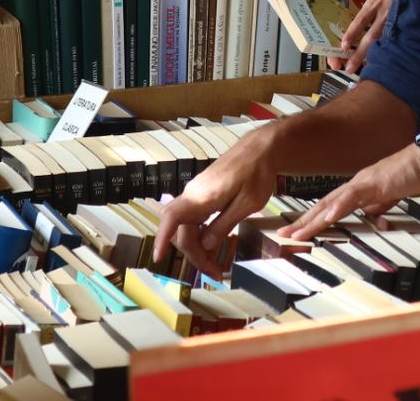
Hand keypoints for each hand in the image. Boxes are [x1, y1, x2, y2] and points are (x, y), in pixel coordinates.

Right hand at [154, 123, 280, 276]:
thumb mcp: (247, 204)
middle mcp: (194, 194)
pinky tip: (214, 242)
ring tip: (215, 263)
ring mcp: (197, 193)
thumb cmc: (257, 173)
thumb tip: (205, 245)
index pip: (172, 219)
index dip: (162, 239)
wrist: (261, 148)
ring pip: (187, 224)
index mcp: (202, 197)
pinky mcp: (204, 192)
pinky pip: (194, 216)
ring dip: (197, 245)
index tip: (158, 258)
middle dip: (194, 254)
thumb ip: (224, 224)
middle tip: (215, 272)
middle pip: (182, 229)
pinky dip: (201, 233)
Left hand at [277, 143, 419, 241]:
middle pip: (324, 205)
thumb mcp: (394, 195)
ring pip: (331, 203)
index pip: (331, 205)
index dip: (314, 218)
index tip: (300, 229)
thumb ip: (380, 203)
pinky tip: (325, 219)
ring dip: (312, 220)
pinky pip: (351, 199)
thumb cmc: (416, 174)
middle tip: (285, 234)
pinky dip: (336, 210)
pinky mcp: (374, 184)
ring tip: (296, 232)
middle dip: (303, 222)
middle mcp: (357, 183)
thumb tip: (372, 214)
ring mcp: (364, 183)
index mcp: (361, 187)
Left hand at [336, 0, 400, 73]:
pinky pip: (398, 39)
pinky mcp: (407, 23)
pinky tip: (389, 62)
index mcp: (374, 2)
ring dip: (375, 56)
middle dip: (360, 54)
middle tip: (350, 68)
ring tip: (369, 70)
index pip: (361, 20)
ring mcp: (397, 20)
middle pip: (370, 37)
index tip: (344, 46)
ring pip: (384, 41)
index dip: (352, 33)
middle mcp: (384, 14)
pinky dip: (392, 50)